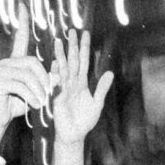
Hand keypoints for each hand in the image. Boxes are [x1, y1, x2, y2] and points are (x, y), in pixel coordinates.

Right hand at [0, 13, 50, 126]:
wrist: (1, 117)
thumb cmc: (19, 103)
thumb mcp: (37, 91)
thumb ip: (47, 82)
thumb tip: (60, 75)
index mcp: (16, 61)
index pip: (20, 37)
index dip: (22, 22)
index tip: (22, 5)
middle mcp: (7, 62)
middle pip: (32, 62)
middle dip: (44, 79)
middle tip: (48, 95)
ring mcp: (1, 71)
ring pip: (28, 75)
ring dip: (39, 91)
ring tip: (41, 103)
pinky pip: (21, 86)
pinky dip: (31, 96)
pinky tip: (34, 104)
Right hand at [50, 29, 112, 143]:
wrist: (73, 134)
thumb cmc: (84, 120)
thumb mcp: (97, 103)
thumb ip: (102, 88)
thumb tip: (110, 72)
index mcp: (81, 83)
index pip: (84, 61)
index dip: (85, 48)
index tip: (84, 34)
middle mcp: (72, 83)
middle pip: (73, 61)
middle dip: (72, 46)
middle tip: (72, 30)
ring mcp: (64, 89)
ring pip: (64, 69)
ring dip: (61, 55)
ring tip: (60, 41)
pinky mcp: (58, 97)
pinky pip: (58, 84)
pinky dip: (56, 73)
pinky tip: (55, 63)